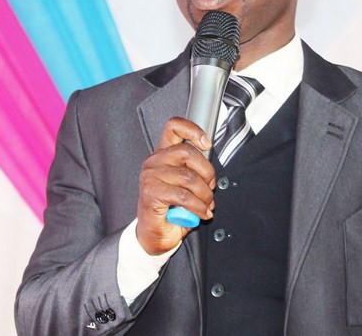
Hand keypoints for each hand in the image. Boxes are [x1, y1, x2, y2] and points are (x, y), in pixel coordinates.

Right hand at [136, 117, 215, 254]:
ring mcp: (150, 175)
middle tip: (211, 188)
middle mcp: (154, 161)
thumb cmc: (169, 209)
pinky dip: (198, 206)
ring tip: (206, 205)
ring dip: (204, 194)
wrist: (153, 235)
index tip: (206, 144)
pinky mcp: (151, 192)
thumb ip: (194, 172)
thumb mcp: (185, 185)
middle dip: (208, 172)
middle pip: (188, 152)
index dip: (193, 130)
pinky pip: (183, 196)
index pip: (174, 127)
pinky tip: (201, 213)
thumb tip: (211, 173)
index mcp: (163, 154)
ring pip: (189, 177)